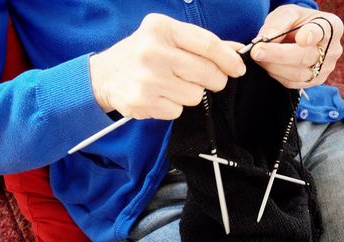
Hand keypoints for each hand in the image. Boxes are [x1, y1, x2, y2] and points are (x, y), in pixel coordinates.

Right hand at [89, 13, 245, 119]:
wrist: (104, 75)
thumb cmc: (142, 54)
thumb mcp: (168, 38)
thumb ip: (202, 44)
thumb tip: (238, 51)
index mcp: (161, 28)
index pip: (207, 44)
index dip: (229, 59)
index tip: (238, 68)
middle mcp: (153, 51)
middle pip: (206, 72)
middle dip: (214, 80)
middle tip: (207, 79)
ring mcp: (147, 78)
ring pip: (195, 95)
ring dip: (190, 93)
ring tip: (172, 85)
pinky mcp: (142, 101)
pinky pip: (178, 110)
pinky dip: (174, 106)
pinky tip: (160, 96)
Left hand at [251, 5, 343, 88]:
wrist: (301, 35)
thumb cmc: (296, 22)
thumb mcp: (287, 14)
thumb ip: (277, 25)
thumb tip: (263, 40)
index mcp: (331, 26)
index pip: (321, 32)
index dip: (312, 36)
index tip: (300, 39)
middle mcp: (333, 50)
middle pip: (305, 57)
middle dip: (278, 55)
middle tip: (256, 51)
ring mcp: (325, 69)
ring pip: (296, 74)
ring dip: (272, 66)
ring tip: (257, 56)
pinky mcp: (314, 81)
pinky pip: (292, 83)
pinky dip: (275, 74)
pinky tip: (266, 64)